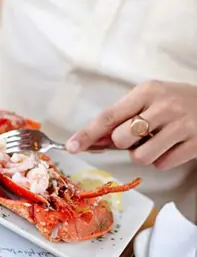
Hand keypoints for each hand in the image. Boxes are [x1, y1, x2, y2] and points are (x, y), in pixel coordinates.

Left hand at [67, 81, 196, 170]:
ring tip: (156, 141)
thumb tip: (92, 139)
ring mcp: (182, 126)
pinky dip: (162, 159)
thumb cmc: (174, 101)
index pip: (109, 116)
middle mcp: (164, 107)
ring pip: (141, 156)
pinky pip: (162, 164)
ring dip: (143, 154)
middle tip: (138, 135)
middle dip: (123, 143)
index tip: (71, 146)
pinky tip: (172, 145)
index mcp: (147, 92)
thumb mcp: (147, 99)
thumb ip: (120, 118)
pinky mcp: (195, 144)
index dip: (87, 134)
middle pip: (121, 139)